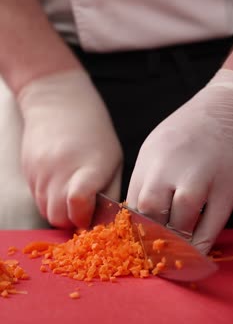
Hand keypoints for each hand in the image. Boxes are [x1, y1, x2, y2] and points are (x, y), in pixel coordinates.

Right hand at [18, 69, 122, 228]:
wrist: (58, 101)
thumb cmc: (94, 130)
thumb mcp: (113, 159)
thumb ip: (110, 192)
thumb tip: (104, 222)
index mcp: (89, 166)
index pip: (78, 204)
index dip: (85, 218)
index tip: (92, 215)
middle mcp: (61, 171)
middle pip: (59, 218)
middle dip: (71, 220)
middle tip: (83, 208)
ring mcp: (41, 171)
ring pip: (46, 211)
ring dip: (60, 209)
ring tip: (71, 189)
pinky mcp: (28, 171)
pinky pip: (37, 198)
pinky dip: (49, 198)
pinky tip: (59, 180)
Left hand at [127, 69, 232, 253]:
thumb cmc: (196, 126)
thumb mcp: (162, 142)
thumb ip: (151, 174)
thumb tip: (141, 211)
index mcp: (150, 154)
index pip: (132, 199)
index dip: (133, 227)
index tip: (137, 242)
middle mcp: (171, 163)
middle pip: (148, 208)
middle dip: (149, 234)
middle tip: (154, 250)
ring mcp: (202, 174)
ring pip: (179, 219)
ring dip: (176, 242)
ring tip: (175, 252)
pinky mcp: (229, 184)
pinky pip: (212, 223)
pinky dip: (201, 244)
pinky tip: (196, 254)